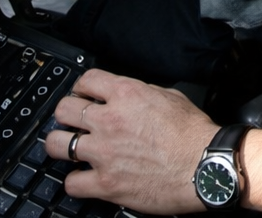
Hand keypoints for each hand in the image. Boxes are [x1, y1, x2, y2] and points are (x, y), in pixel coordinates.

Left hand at [45, 69, 214, 214]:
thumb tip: (129, 96)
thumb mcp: (171, 96)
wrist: (205, 166)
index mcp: (127, 95)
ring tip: (68, 148)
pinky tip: (83, 178)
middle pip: (64, 109)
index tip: (82, 95)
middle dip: (66, 113)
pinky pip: (71, 183)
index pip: (86, 79)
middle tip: (72, 121)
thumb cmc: (194, 135)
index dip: (82, 87)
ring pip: (56, 144)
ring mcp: (104, 153)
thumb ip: (142, 93)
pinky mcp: (106, 183)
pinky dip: (75, 181)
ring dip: (60, 145)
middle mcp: (109, 121)